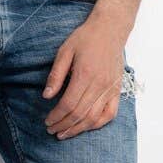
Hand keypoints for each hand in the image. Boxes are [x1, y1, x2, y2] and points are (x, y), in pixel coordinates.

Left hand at [41, 12, 127, 138]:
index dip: (56, 116)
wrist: (110, 29)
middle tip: (51, 130)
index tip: (47, 121)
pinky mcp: (117, 90)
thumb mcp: (64, 52)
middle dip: (63, 125)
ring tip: (65, 134)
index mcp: (84, 74)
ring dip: (78, 129)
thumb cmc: (85, 38)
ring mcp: (110, 89)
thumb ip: (56, 75)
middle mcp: (99, 84)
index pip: (68, 104)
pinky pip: (110, 114)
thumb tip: (46, 96)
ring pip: (94, 118)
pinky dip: (98, 124)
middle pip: (79, 114)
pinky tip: (86, 127)